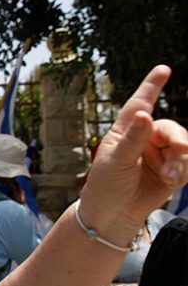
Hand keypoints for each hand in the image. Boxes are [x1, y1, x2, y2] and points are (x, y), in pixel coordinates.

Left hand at [80, 66, 187, 240]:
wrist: (113, 216)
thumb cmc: (106, 186)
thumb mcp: (116, 162)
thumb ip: (133, 139)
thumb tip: (145, 113)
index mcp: (126, 132)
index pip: (140, 104)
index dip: (152, 86)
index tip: (163, 69)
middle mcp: (145, 139)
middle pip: (171, 128)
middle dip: (178, 142)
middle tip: (177, 155)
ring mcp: (160, 154)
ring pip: (184, 146)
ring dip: (181, 161)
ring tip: (171, 178)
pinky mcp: (172, 171)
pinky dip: (185, 171)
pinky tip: (175, 182)